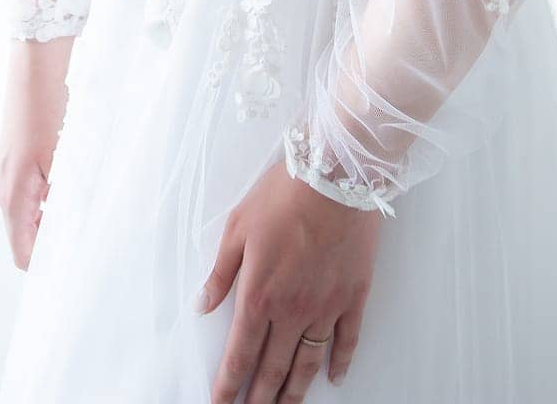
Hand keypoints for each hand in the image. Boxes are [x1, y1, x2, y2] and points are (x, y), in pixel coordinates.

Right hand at [0, 37, 72, 268]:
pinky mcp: (13, 160)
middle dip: (51, 243)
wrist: (36, 64)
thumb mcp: (62, 157)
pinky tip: (70, 188)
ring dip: (51, 221)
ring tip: (81, 212)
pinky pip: (28, 196)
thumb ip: (63, 200)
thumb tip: (70, 234)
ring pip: (27, 216)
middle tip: (85, 239)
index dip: (46, 266)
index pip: (22, 253)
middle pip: (24, 238)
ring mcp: (5, 173)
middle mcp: (3, 188)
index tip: (74, 265)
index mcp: (13, 194)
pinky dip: (47, 202)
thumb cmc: (50, 108)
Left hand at [196, 157, 380, 400]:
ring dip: (295, 392)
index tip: (221, 403)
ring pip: (308, 363)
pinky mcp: (353, 296)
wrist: (334, 176)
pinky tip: (334, 377)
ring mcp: (326, 307)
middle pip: (272, 368)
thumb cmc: (283, 194)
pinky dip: (340, 362)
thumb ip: (220, 273)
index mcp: (258, 294)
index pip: (239, 353)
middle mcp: (292, 310)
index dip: (228, 384)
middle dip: (259, 398)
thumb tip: (203, 305)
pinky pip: (346, 340)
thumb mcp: (237, 228)